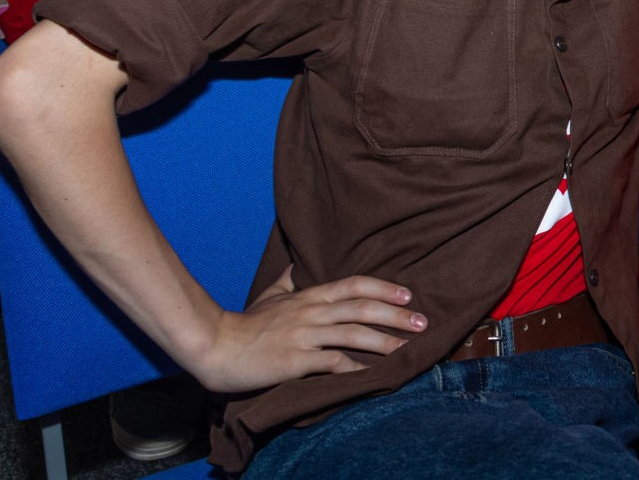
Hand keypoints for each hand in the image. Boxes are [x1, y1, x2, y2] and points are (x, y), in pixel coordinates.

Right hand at [192, 265, 425, 392]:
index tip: (408, 295)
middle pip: (362, 308)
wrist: (217, 346)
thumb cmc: (245, 323)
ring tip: (406, 349)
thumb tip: (298, 264)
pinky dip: (355, 368)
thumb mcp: (270, 295)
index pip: (354, 285)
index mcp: (309, 296)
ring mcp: (304, 336)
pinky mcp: (296, 360)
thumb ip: (289, 281)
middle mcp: (312, 312)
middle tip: (422, 322)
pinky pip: (332, 363)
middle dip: (395, 315)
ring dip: (384, 342)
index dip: (384, 288)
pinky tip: (372, 374)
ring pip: (353, 334)